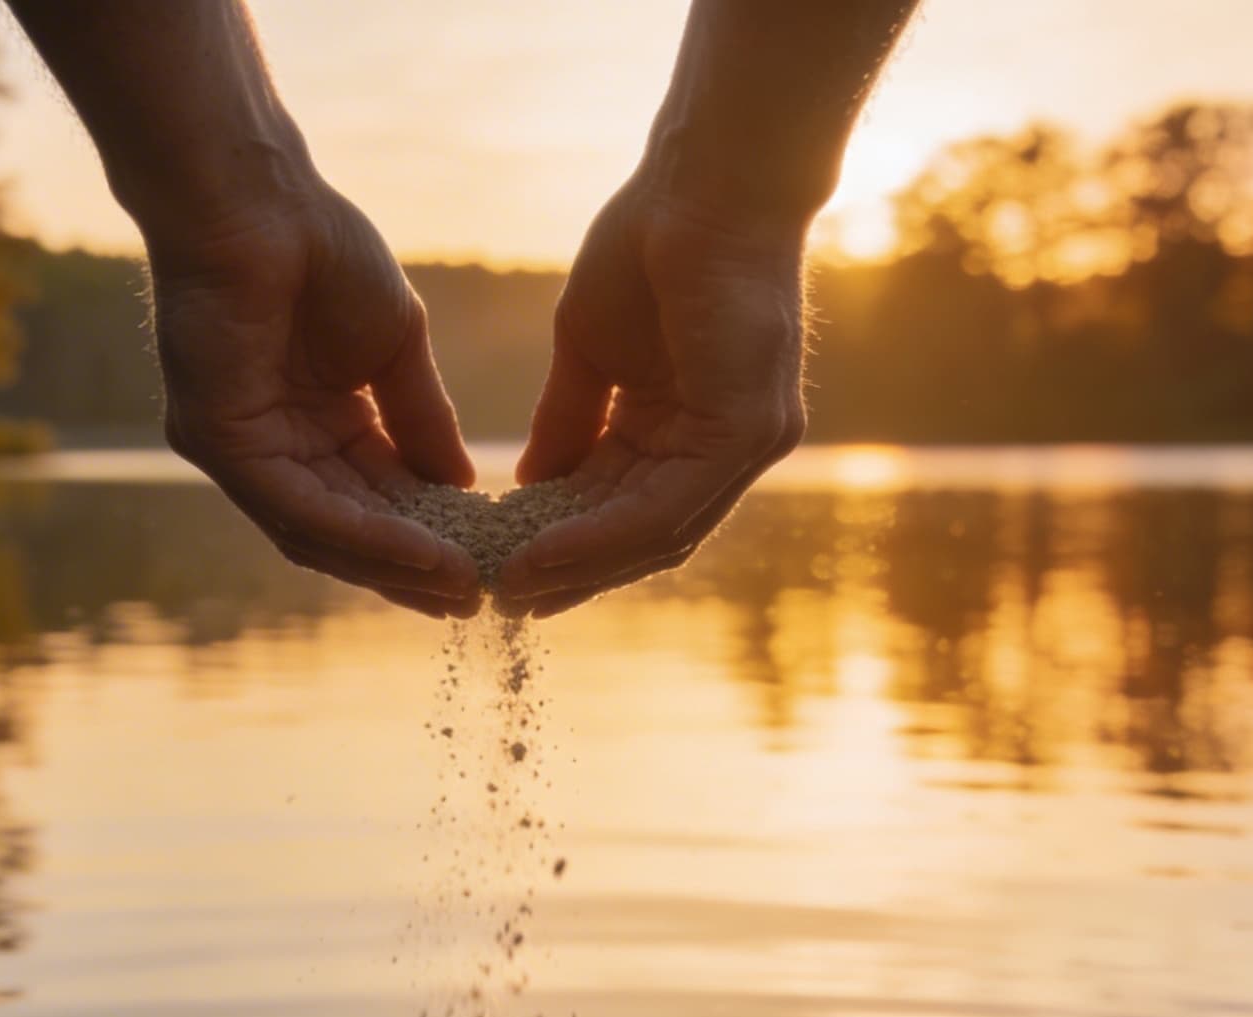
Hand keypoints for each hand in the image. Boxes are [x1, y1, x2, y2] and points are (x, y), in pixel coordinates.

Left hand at [147, 185, 482, 617]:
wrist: (262, 195)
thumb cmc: (322, 249)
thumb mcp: (397, 350)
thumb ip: (422, 421)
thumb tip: (464, 488)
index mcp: (310, 426)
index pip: (369, 502)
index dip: (423, 540)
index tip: (479, 569)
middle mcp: (269, 447)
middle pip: (342, 532)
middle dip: (408, 570)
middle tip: (472, 600)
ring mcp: (238, 447)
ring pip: (316, 532)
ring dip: (389, 563)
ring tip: (457, 582)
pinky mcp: (217, 439)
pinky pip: (294, 505)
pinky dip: (358, 531)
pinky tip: (416, 546)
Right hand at [496, 176, 808, 617]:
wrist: (701, 180)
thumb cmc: (650, 241)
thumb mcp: (588, 351)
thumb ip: (568, 422)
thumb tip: (532, 486)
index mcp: (693, 429)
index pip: (631, 509)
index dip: (569, 546)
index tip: (508, 571)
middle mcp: (729, 447)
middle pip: (647, 536)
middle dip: (574, 574)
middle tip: (506, 601)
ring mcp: (746, 443)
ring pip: (659, 533)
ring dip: (582, 565)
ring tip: (513, 584)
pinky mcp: (746, 432)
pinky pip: (668, 506)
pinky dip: (603, 534)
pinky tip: (545, 547)